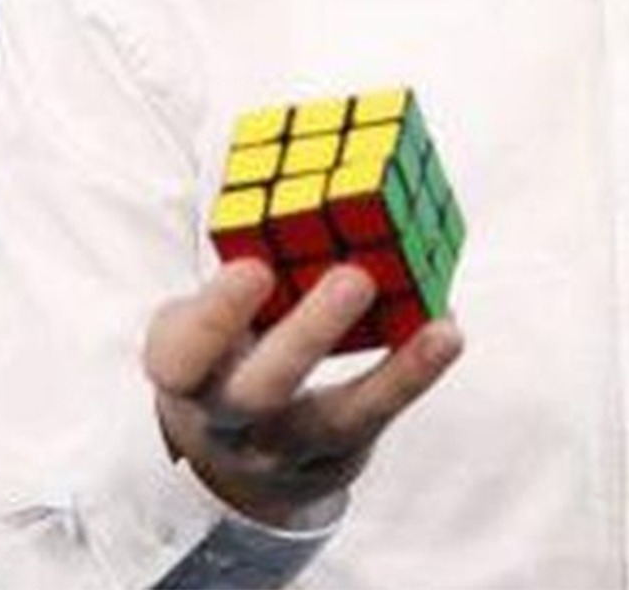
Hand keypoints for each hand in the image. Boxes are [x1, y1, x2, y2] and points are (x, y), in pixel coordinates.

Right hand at [144, 259, 463, 527]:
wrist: (230, 452)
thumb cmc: (223, 349)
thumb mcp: (203, 314)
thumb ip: (241, 259)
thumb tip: (306, 167)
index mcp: (186, 371)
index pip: (183, 355)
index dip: (216, 316)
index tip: (253, 266)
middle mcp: (229, 418)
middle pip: (260, 392)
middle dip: (307, 335)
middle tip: (354, 279)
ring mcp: (282, 449)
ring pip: (335, 422)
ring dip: (391, 375)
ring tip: (439, 331)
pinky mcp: (334, 460)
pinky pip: (377, 422)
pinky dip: (413, 376)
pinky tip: (445, 333)